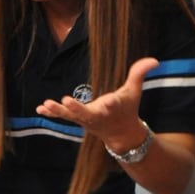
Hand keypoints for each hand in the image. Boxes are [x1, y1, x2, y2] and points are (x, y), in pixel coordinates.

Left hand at [36, 57, 157, 152]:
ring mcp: (85, 119)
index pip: (113, 104)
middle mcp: (98, 115)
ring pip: (71, 116)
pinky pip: (64, 117)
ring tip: (46, 104)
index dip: (111, 103)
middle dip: (77, 108)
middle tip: (66, 101)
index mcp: (114, 107)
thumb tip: (154, 59)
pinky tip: (40, 109)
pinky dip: (52, 114)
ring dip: (58, 111)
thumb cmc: (127, 108)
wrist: (121, 134)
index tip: (110, 101)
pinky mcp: (77, 119)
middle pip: (86, 112)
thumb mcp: (134, 91)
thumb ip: (139, 74)